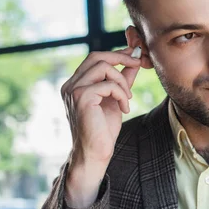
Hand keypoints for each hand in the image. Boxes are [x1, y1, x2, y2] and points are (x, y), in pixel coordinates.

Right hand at [60, 47, 141, 208]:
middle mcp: (70, 85)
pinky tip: (124, 108)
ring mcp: (73, 90)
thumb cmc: (103, 130)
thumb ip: (122, 79)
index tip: (133, 57)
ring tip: (127, 98)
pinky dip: (122, 94)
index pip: (94, 58)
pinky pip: (108, 85)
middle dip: (120, 57)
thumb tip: (134, 59)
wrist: (95, 153)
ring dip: (122, 81)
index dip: (116, 54)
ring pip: (103, 67)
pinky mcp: (81, 98)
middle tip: (137, 64)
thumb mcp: (116, 99)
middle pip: (96, 56)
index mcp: (75, 84)